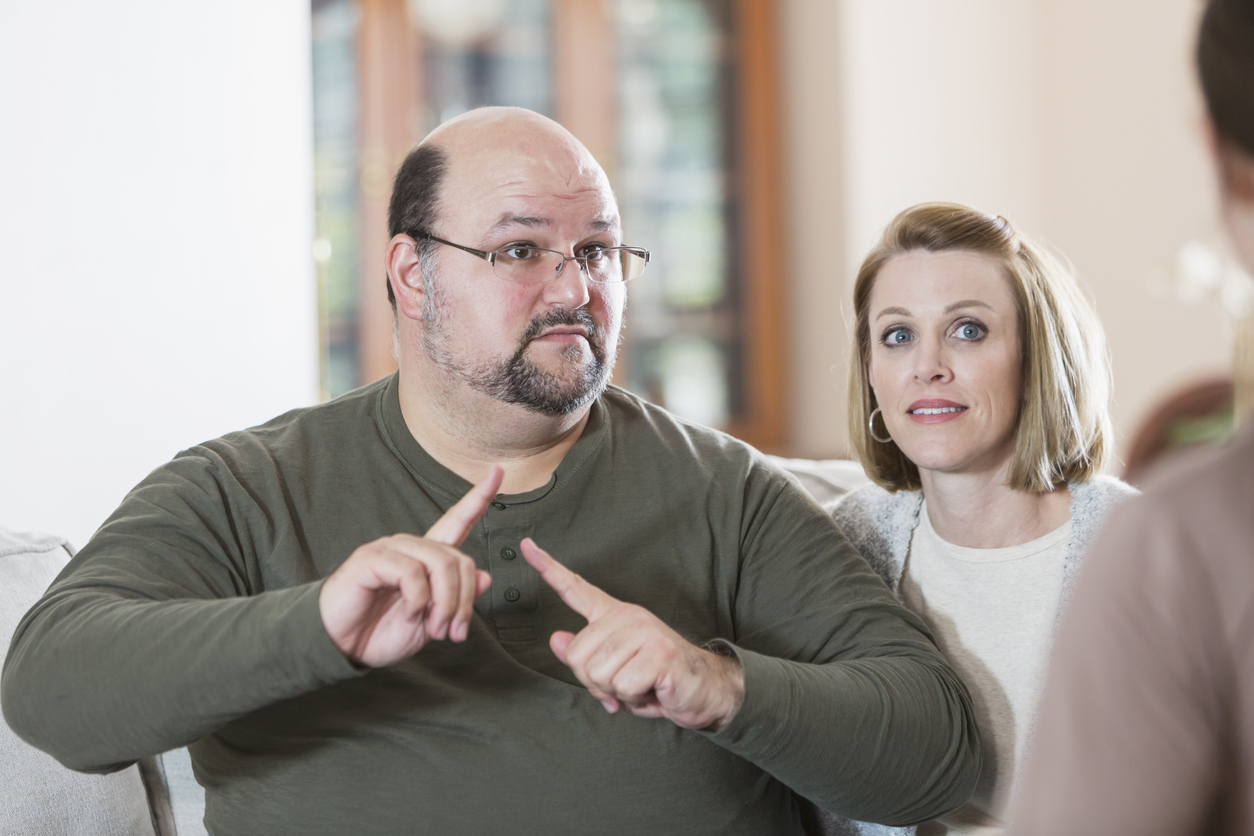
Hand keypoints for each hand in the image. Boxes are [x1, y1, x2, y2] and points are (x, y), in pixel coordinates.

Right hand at [319, 466, 502, 666]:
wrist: (342, 646)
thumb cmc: (382, 631)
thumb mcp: (430, 622)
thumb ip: (456, 600)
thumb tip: (486, 577)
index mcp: (426, 557)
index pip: (458, 520)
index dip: (479, 497)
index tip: (499, 470)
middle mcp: (411, 546)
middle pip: (459, 559)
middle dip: (464, 601)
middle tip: (453, 634)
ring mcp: (391, 549)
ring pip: (440, 563)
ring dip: (445, 604)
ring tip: (435, 630)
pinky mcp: (372, 559)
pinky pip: (412, 573)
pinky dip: (419, 601)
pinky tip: (409, 614)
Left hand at [520, 538, 743, 731]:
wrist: (704, 691)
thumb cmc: (657, 682)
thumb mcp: (613, 672)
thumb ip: (584, 657)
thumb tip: (556, 639)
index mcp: (614, 616)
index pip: (574, 588)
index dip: (547, 567)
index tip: (526, 545)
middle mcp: (627, 616)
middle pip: (576, 656)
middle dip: (596, 682)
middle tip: (626, 683)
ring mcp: (644, 631)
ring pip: (598, 674)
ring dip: (617, 692)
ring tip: (642, 684)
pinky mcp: (660, 652)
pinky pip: (622, 687)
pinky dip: (635, 699)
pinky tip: (654, 688)